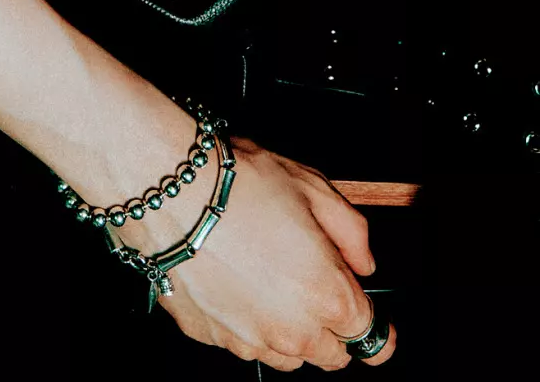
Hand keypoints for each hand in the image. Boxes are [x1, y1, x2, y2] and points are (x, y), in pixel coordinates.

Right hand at [121, 135, 395, 371]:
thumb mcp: (312, 187)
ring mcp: (247, 338)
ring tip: (268, 276)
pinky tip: (235, 279)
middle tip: (312, 280)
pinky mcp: (210, 336)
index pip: (369, 338)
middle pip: (330, 355)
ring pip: (286, 356)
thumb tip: (361, 260)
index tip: (364, 310)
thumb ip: (352, 232)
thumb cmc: (235, 184)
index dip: (371, 321)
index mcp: (326, 296)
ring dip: (289, 328)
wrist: (168, 191)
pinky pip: (242, 341)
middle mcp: (289, 330)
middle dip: (330, 326)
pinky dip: (246, 320)